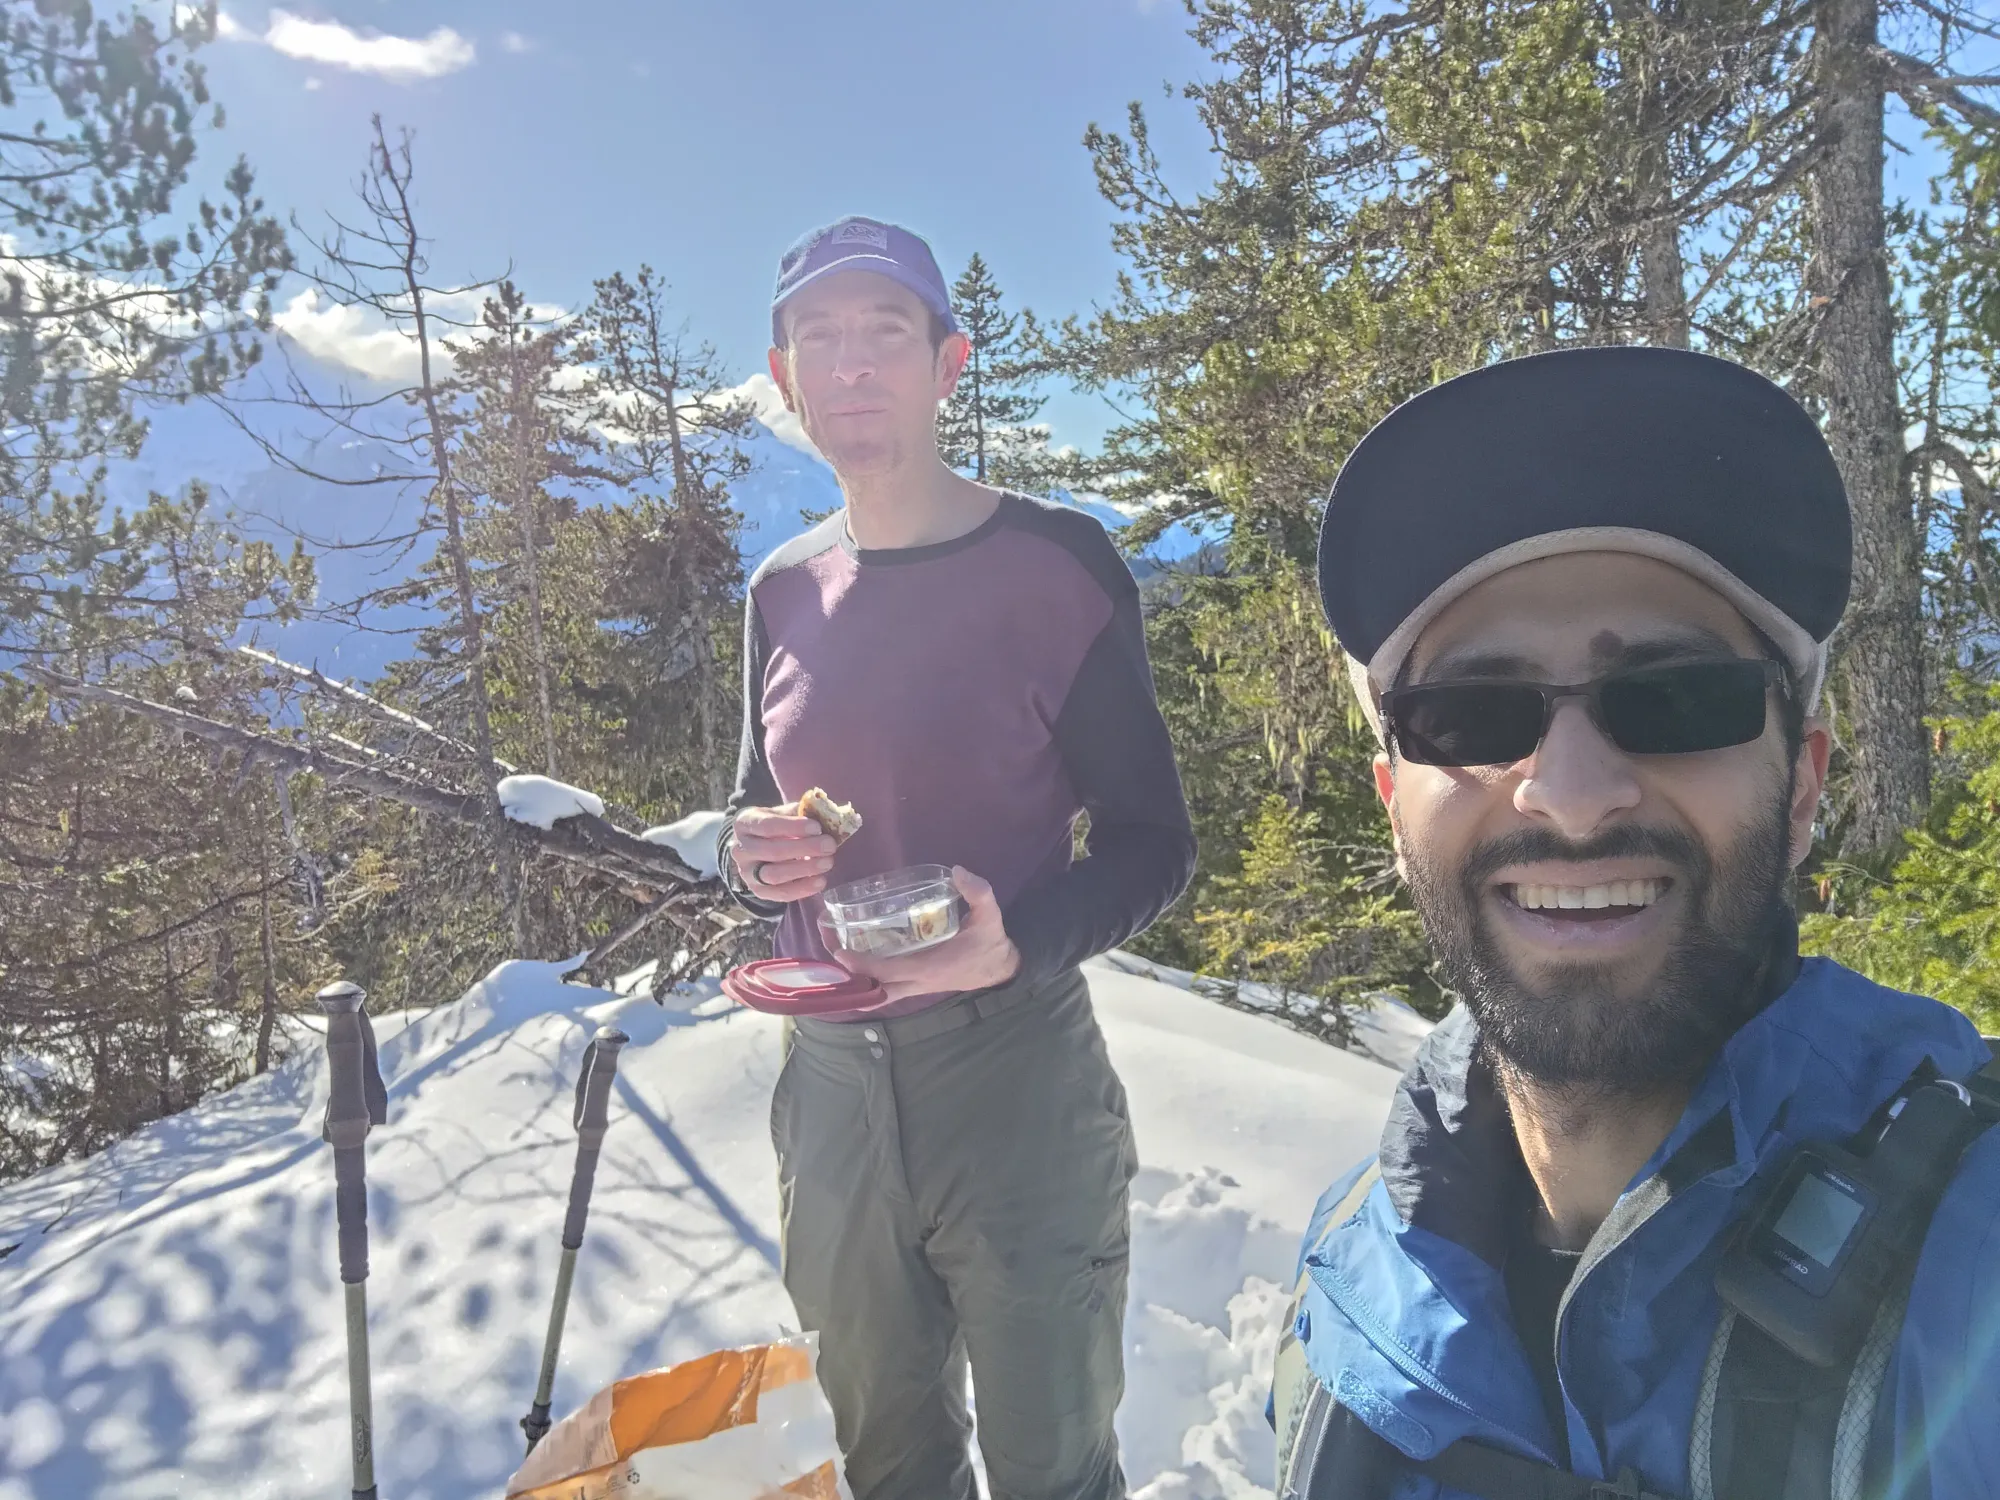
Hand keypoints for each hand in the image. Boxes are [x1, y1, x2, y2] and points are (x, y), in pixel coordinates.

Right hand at [729, 805, 837, 902]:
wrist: (755, 848)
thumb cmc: (775, 826)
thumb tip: (825, 815)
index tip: (817, 827)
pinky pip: (780, 894)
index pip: (767, 825)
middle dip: (805, 848)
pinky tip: (820, 881)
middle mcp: (741, 849)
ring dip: (805, 869)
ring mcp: (747, 873)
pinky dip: (803, 888)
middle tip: (830, 845)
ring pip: (775, 875)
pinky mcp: (758, 891)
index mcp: (745, 823)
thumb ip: (800, 812)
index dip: (794, 827)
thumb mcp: (781, 813)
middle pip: (773, 851)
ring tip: (827, 862)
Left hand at [831, 866, 1021, 1003]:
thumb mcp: (990, 917)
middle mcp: (915, 982)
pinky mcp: (913, 984)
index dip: (861, 964)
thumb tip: (959, 871)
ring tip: (831, 946)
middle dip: (845, 971)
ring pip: (874, 991)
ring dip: (851, 976)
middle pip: (871, 986)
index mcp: (928, 968)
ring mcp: (913, 986)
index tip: (839, 950)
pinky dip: (863, 979)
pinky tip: (850, 957)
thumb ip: (978, 893)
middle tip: (826, 940)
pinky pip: (882, 988)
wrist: (999, 969)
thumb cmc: (990, 944)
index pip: (887, 971)